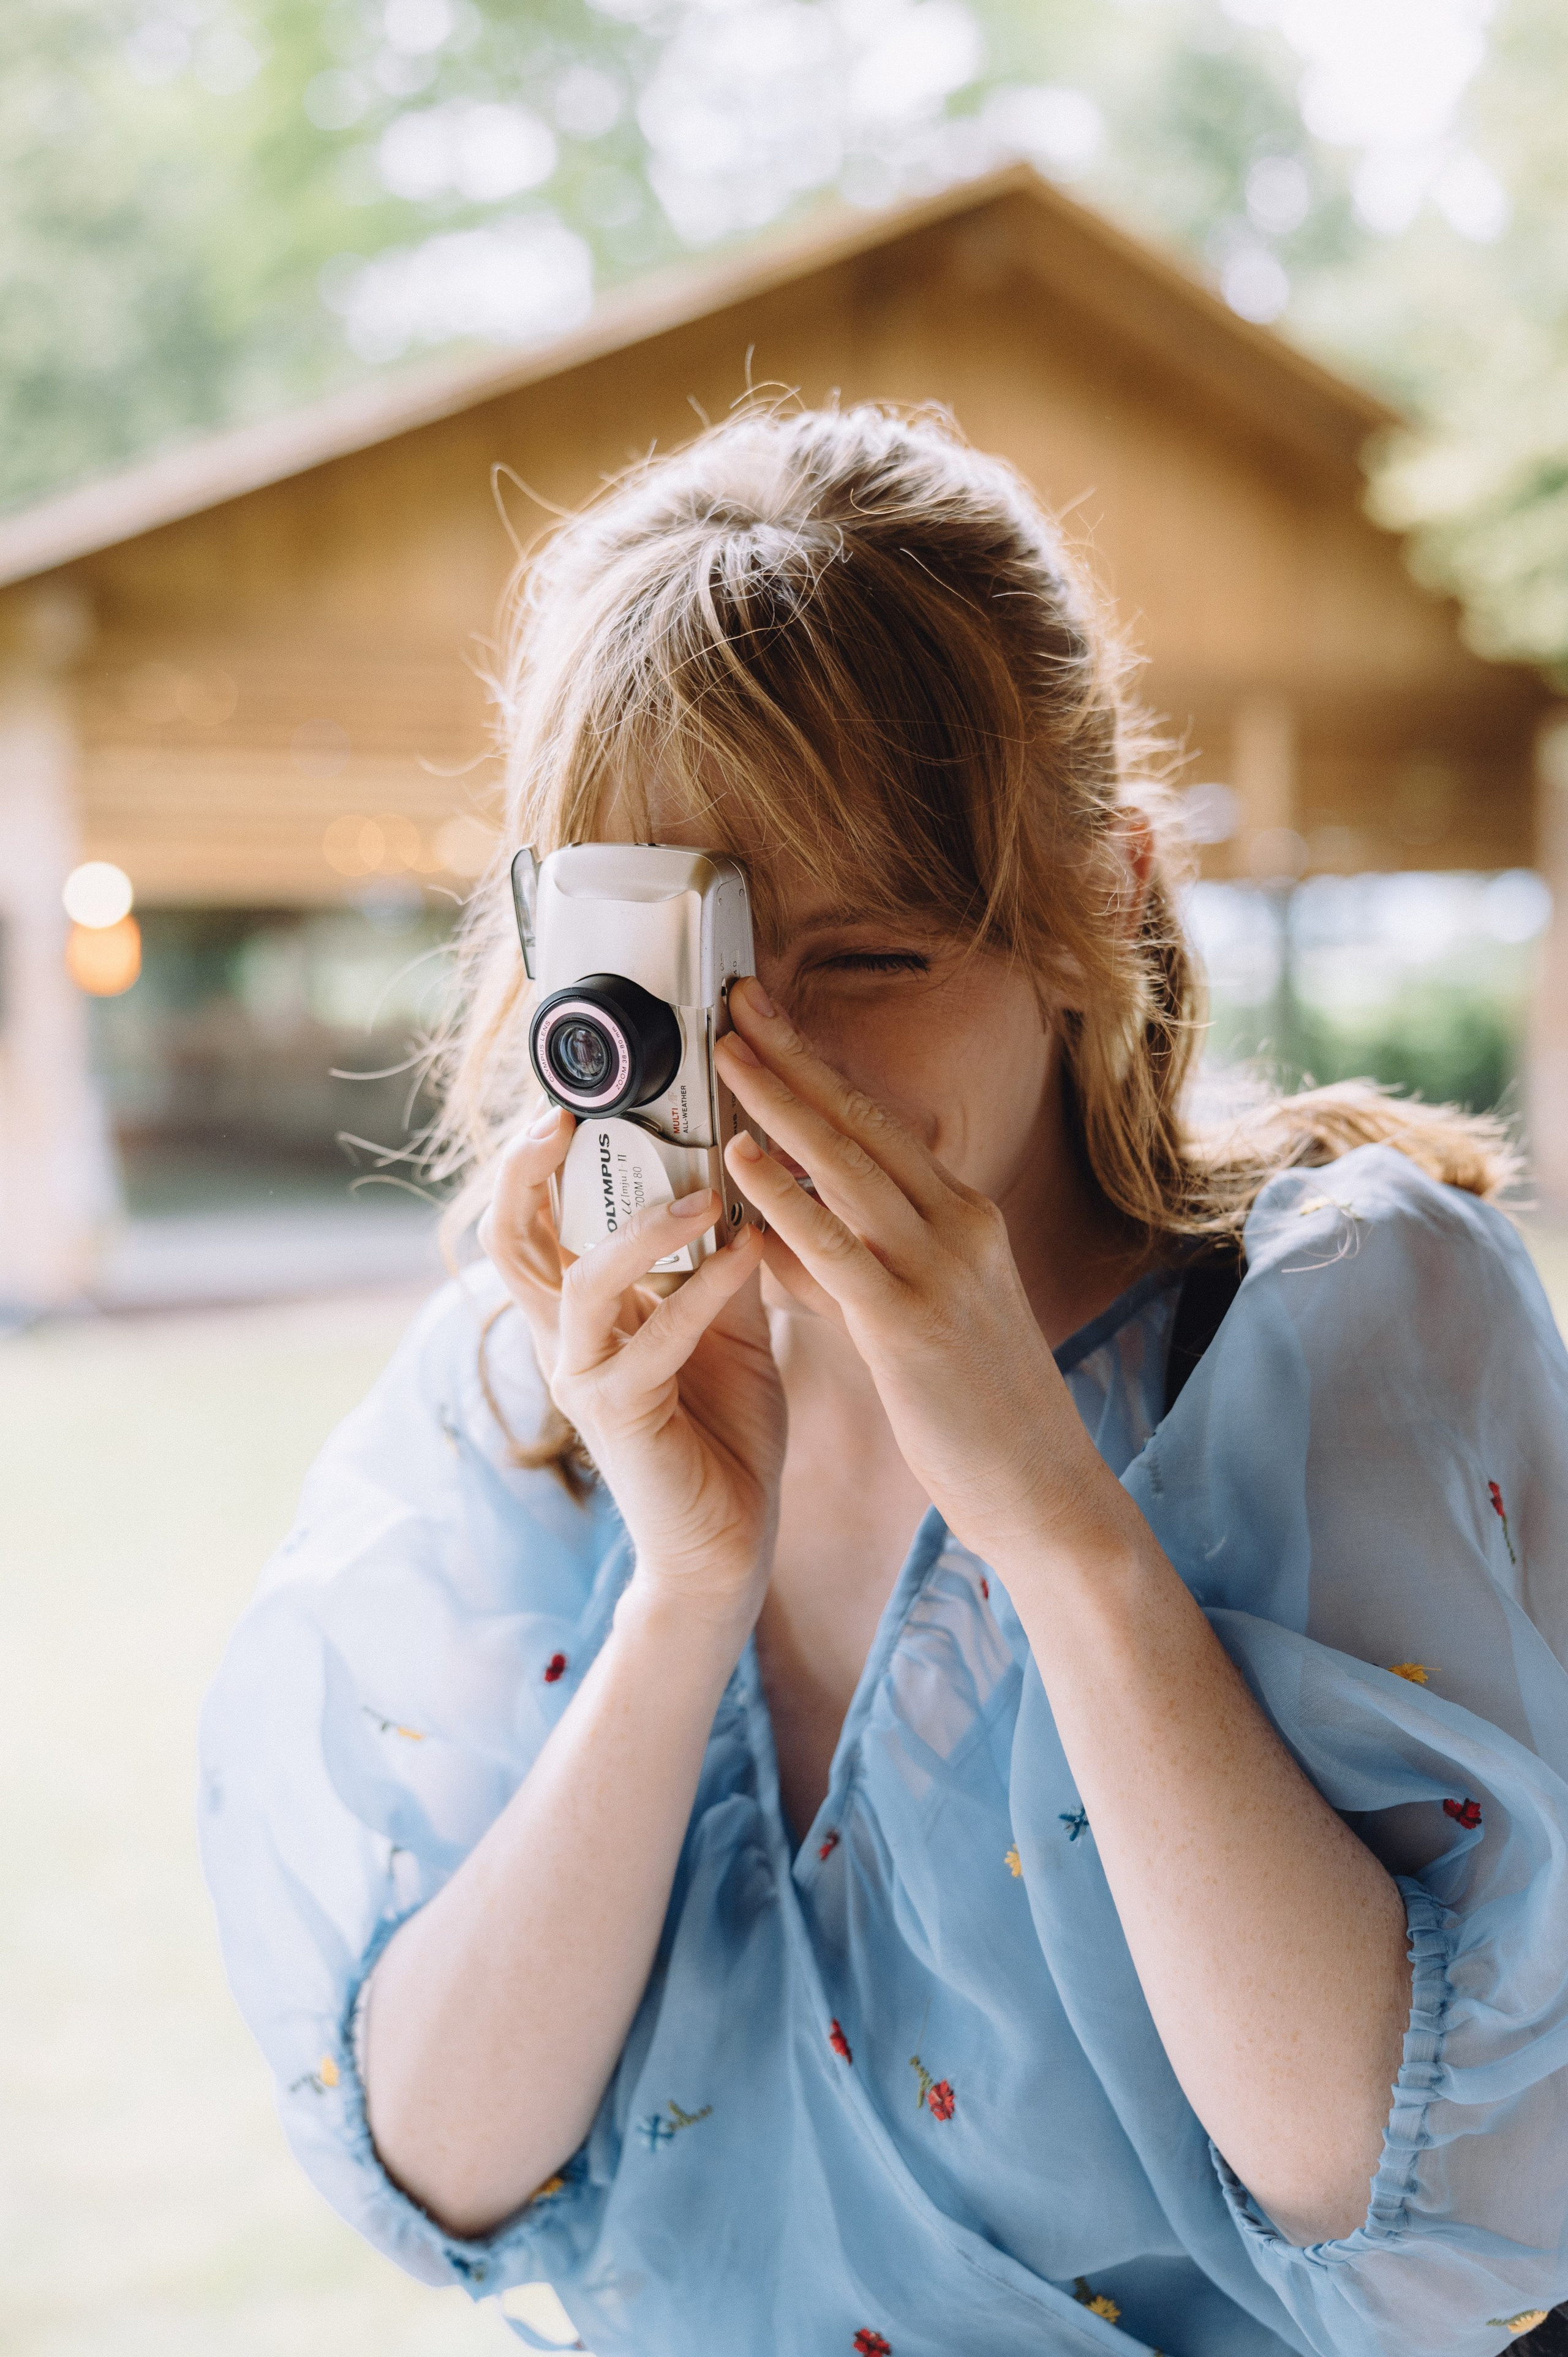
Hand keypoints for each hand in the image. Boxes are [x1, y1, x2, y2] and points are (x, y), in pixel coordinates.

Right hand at [479, 1108, 786, 1628]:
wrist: (727, 1542)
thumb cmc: (724, 1430)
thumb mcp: (728, 1323)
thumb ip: (719, 1256)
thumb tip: (739, 1169)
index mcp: (582, 1308)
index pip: (536, 1216)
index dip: (542, 1154)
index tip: (582, 1091)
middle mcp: (563, 1336)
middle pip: (510, 1237)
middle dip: (528, 1168)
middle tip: (569, 1110)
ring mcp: (582, 1377)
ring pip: (579, 1280)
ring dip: (644, 1226)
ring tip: (707, 1190)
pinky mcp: (617, 1415)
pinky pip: (652, 1338)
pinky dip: (701, 1291)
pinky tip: (745, 1255)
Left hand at [714, 983, 1114, 1570]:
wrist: (1044, 1487)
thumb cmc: (974, 1408)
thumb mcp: (914, 1316)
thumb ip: (846, 1268)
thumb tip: (771, 1233)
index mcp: (963, 1216)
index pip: (880, 1123)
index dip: (819, 1066)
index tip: (767, 1018)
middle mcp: (959, 1225)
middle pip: (863, 1122)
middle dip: (795, 1055)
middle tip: (735, 998)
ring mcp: (940, 1270)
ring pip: (849, 1166)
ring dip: (782, 1103)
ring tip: (726, 1052)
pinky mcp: (911, 1324)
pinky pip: (838, 1246)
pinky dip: (786, 1196)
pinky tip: (742, 1159)